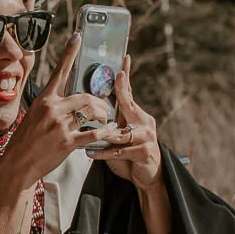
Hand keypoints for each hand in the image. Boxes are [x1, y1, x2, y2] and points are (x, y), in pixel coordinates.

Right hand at [0, 34, 117, 191]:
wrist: (17, 165)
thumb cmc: (25, 142)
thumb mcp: (33, 117)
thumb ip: (50, 107)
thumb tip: (65, 101)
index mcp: (43, 100)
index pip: (59, 71)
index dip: (70, 53)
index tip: (78, 37)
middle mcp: (52, 108)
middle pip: (85, 96)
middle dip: (99, 102)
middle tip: (106, 109)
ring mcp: (59, 125)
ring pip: (91, 111)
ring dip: (104, 116)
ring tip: (107, 121)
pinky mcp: (67, 141)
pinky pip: (93, 133)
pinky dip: (105, 133)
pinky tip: (109, 133)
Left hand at [89, 54, 162, 188]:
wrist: (146, 175)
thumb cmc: (128, 153)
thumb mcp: (118, 134)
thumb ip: (108, 121)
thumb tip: (88, 106)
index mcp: (135, 115)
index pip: (129, 92)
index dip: (126, 76)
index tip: (124, 58)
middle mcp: (143, 122)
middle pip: (129, 105)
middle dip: (122, 92)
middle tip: (117, 78)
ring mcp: (146, 136)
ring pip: (122, 132)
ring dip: (105, 133)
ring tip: (90, 132)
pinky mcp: (145, 152)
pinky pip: (120, 151)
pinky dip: (104, 153)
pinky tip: (90, 153)